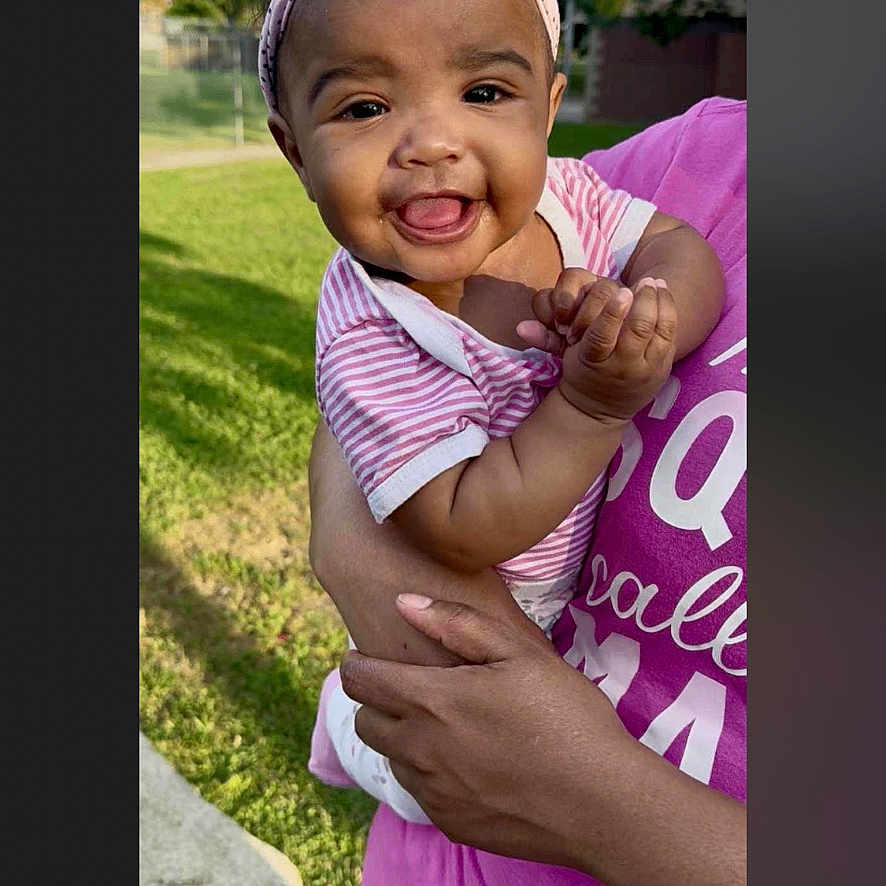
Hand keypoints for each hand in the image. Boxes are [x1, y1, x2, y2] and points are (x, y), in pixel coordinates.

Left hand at [340, 593, 631, 871]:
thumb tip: (404, 603)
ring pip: (391, 759)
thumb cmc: (565, 716)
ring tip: (441, 723)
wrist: (602, 803)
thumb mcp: (520, 652)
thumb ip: (457, 623)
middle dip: (373, 700)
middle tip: (404, 687)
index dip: (356, 664)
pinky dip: (428, 772)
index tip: (365, 657)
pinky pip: (420, 792)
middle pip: (364, 722)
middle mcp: (420, 751)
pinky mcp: (451, 824)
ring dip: (401, 737)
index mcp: (431, 701)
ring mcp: (434, 793)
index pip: (360, 680)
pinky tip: (466, 762)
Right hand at [517, 270, 677, 423]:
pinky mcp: (662, 365)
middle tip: (640, 282)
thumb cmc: (582, 372)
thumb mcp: (564, 357)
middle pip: (636, 328)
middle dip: (640, 300)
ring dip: (655, 301)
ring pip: (655, 328)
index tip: (620, 291)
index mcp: (594, 361)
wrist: (603, 409)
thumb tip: (519, 327)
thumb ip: (545, 337)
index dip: (613, 312)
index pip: (603, 336)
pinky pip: (669, 332)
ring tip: (652, 283)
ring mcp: (644, 366)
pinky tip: (662, 294)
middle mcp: (621, 366)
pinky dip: (668, 309)